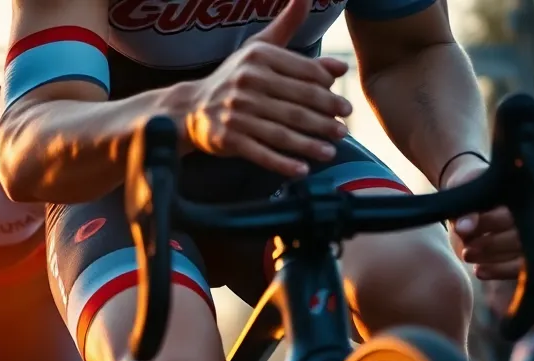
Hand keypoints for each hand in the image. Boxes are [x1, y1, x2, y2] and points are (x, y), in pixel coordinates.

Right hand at [185, 0, 351, 176]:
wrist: (190, 109)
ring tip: (332, 150)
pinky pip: (261, 153)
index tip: (343, 105)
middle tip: (344, 129)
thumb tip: (309, 0)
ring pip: (282, 130)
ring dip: (310, 143)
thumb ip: (286, 28)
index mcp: (258, 57)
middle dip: (325, 118)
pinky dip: (282, 163)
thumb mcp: (257, 48)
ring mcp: (236, 112)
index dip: (328, 91)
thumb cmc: (233, 79)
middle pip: (297, 104)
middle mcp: (246, 83)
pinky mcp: (227, 138)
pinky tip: (302, 170)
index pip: (304, 74)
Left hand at [443, 158, 533, 280]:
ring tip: (467, 256)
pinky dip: (501, 272)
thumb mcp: (469, 193)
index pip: (517, 208)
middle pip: (525, 233)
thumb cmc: (479, 191)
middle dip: (491, 243)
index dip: (489, 221)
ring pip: (528, 255)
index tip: (462, 229)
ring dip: (494, 259)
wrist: (484, 203)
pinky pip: (530, 271)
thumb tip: (464, 228)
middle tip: (466, 247)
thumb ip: (466, 208)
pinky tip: (478, 271)